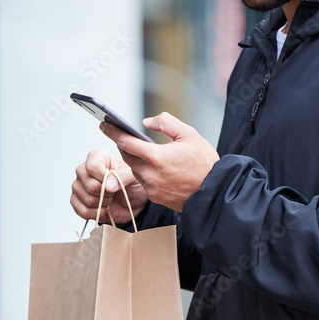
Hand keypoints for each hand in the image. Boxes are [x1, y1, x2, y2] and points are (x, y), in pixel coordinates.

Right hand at [70, 150, 148, 224]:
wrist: (132, 200)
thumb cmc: (132, 183)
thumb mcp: (133, 176)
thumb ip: (123, 177)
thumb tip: (108, 186)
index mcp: (97, 157)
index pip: (92, 166)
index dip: (104, 178)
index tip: (115, 182)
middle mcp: (84, 170)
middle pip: (89, 185)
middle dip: (106, 193)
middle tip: (115, 192)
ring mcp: (78, 186)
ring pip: (86, 199)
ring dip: (102, 203)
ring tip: (110, 199)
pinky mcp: (77, 201)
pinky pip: (81, 211)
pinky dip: (96, 214)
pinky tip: (104, 209)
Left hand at [102, 112, 218, 211]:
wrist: (214, 192)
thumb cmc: (204, 163)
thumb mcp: (189, 134)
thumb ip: (165, 122)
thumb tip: (146, 122)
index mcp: (156, 157)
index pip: (125, 142)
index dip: (112, 132)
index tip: (103, 124)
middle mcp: (150, 174)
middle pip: (126, 156)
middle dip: (121, 143)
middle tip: (118, 132)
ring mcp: (151, 188)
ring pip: (134, 168)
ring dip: (133, 158)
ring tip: (135, 147)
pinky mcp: (155, 197)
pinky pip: (143, 180)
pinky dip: (143, 170)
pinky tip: (150, 164)